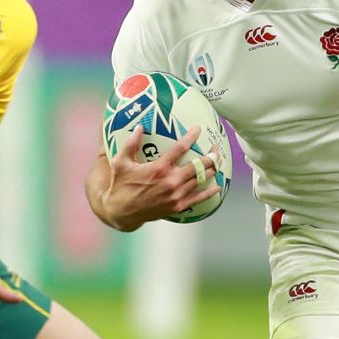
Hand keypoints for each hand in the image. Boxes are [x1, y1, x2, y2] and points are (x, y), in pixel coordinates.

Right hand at [99, 126, 218, 229]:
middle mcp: (171, 181)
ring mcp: (176, 195)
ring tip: (217, 162)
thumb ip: (130, 143)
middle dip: (210, 155)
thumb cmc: (120, 185)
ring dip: (212, 170)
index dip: (191, 137)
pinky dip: (209, 192)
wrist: (122, 212)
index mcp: (159, 168)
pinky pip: (198, 198)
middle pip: (199, 165)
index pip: (180, 148)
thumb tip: (139, 126)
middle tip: (215, 148)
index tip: (198, 129)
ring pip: (201, 180)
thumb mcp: (120, 162)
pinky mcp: (177, 206)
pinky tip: (217, 186)